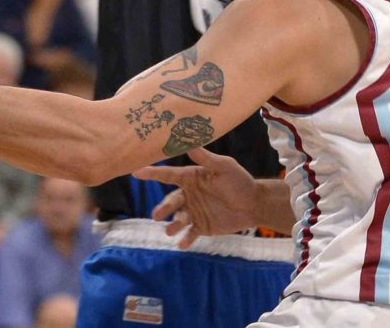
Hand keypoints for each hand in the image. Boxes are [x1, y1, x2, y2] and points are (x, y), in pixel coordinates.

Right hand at [132, 149, 257, 247]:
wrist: (253, 204)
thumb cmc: (239, 181)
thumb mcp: (224, 166)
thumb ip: (206, 158)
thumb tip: (189, 144)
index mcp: (191, 178)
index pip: (168, 175)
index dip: (152, 174)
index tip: (136, 173)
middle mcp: (189, 195)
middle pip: (171, 201)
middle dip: (163, 208)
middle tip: (157, 216)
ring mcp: (194, 212)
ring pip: (178, 219)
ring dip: (173, 225)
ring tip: (170, 231)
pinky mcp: (202, 227)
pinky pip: (190, 234)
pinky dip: (185, 240)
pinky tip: (182, 245)